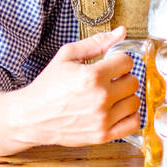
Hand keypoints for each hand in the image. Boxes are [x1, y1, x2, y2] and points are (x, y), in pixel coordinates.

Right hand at [7, 26, 141, 147]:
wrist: (31, 116)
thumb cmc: (48, 85)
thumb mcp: (67, 55)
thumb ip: (97, 42)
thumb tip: (122, 32)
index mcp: (92, 75)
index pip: (127, 62)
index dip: (118, 60)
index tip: (110, 65)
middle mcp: (100, 97)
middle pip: (133, 81)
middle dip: (123, 77)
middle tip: (110, 80)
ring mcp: (103, 118)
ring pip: (135, 101)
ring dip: (126, 96)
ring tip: (112, 95)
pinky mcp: (103, 135)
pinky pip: (134, 123)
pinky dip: (130, 116)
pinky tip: (118, 110)